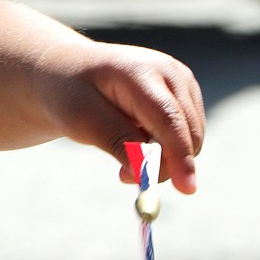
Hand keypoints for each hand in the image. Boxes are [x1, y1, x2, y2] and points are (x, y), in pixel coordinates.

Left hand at [37, 37, 204, 193]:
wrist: (69, 71)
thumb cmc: (71, 95)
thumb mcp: (81, 119)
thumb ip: (117, 142)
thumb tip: (145, 172)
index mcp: (140, 70)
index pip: (169, 119)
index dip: (180, 155)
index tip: (187, 189)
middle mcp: (169, 71)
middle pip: (186, 131)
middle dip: (163, 163)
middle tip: (122, 177)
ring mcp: (181, 80)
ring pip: (191, 137)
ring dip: (163, 157)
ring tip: (122, 150)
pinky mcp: (185, 92)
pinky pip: (187, 134)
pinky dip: (167, 147)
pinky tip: (136, 139)